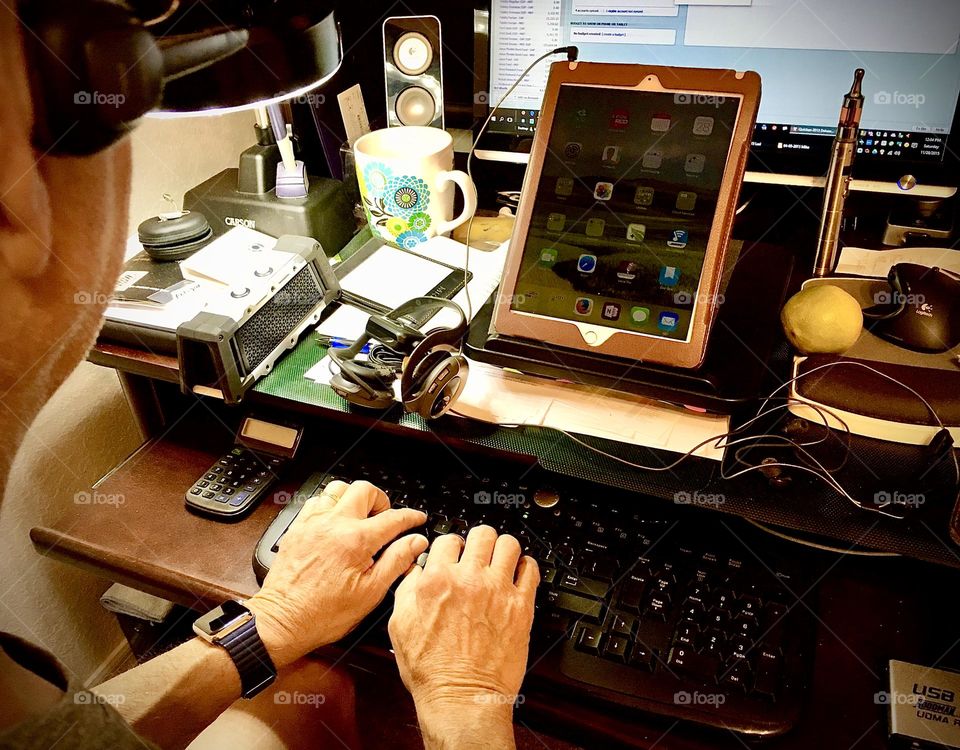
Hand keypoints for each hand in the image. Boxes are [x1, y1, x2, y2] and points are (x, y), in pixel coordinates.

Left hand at [247, 480, 427, 667]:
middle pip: (365, 490)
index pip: (393, 518)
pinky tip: (335, 523)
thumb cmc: (323, 614)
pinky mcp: (297, 528)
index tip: (417, 518)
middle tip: (385, 519)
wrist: (283, 622)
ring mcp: (313, 524)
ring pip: (338, 489)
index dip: (411, 517)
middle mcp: (333, 525)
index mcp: (356, 541)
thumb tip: (415, 542)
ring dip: (353, 499)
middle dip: (381, 501)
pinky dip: (330, 506)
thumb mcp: (370, 593)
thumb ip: (396, 562)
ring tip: (359, 518)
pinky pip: (316, 501)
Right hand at [388, 526, 538, 747]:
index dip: (451, 545)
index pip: (448, 539)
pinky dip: (525, 567)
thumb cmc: (432, 671)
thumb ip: (407, 589)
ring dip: (503, 550)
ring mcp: (498, 591)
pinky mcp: (521, 606)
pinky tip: (518, 574)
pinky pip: (531, 570)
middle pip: (482, 533)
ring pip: (509, 544)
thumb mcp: (400, 625)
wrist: (462, 698)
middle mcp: (469, 580)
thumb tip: (416, 570)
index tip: (454, 553)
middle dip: (479, 541)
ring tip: (500, 560)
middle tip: (479, 553)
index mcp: (437, 580)